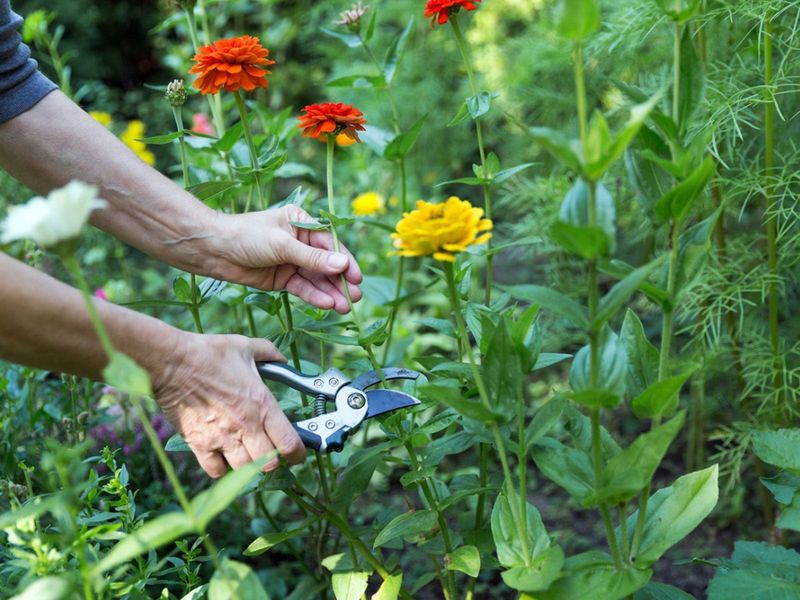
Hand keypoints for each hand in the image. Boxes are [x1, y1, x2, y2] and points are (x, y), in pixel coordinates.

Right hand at [152, 331, 304, 477]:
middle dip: (273, 461)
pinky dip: (221, 467)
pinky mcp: (199, 444)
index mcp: (262, 404)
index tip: (297, 454)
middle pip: (269, 464)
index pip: (290, 443)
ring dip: (248, 464)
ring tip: (245, 452)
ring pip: (244, 470)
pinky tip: (222, 454)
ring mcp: (221, 438)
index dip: (298, 454)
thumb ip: (269, 354)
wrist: (171, 361)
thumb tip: (282, 359)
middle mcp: (245, 426)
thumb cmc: (208, 353)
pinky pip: (216, 470)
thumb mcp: (245, 347)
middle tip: (269, 451)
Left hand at [206, 206, 362, 313]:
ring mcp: (291, 261)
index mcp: (301, 223)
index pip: (330, 243)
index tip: (356, 277)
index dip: (345, 261)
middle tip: (354, 297)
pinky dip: (314, 296)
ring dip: (330, 292)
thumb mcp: (283, 245)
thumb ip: (313, 258)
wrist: (213, 250)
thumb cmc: (247, 236)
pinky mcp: (282, 279)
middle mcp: (300, 242)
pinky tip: (326, 304)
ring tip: (344, 306)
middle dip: (340, 281)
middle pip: (326, 264)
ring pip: (316, 279)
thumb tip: (343, 265)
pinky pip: (302, 288)